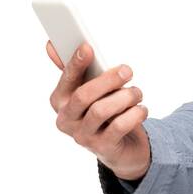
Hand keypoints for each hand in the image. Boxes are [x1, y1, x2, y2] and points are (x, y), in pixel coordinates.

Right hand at [47, 40, 150, 182]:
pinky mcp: (102, 148)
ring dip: (124, 97)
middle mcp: (66, 119)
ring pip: (101, 111)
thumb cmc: (104, 109)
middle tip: (127, 70)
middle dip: (107, 80)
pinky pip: (119, 127)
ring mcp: (82, 136)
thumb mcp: (91, 88)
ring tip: (136, 93)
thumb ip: (76, 68)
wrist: (121, 147)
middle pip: (83, 96)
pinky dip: (134, 114)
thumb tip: (51, 45)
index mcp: (60, 100)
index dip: (76, 63)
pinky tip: (141, 109)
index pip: (66, 79)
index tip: (87, 47)